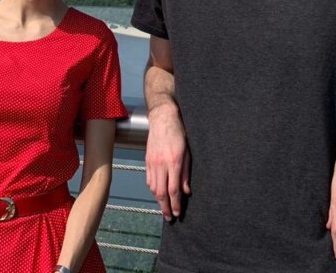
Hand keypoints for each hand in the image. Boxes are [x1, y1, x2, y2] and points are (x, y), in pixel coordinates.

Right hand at [145, 103, 190, 219]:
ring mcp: (152, 162)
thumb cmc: (179, 133)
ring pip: (153, 188)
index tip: (178, 213)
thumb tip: (186, 192)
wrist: (163, 118)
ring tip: (164, 208)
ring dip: (158, 200)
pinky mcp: (147, 160)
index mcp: (174, 162)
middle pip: (162, 192)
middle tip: (169, 218)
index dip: (175, 204)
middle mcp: (161, 164)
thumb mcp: (188, 152)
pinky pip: (149, 179)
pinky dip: (153, 189)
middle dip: (165, 207)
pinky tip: (157, 194)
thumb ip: (186, 173)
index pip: (174, 190)